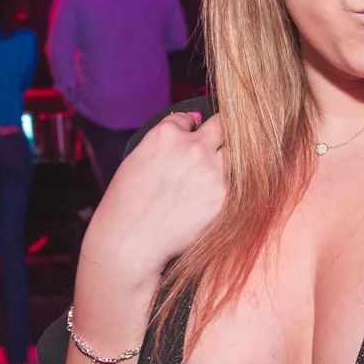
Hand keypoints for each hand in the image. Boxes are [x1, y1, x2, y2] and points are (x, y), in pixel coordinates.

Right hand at [82, 111, 226, 284]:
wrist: (129, 243)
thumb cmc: (126, 205)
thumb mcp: (136, 159)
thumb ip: (165, 140)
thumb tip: (191, 124)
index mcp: (166, 134)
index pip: (191, 119)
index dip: (191, 131)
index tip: (190, 145)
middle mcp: (192, 147)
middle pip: (224, 126)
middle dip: (221, 135)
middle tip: (217, 150)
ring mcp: (211, 171)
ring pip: (236, 153)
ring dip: (229, 160)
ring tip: (213, 178)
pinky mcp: (224, 196)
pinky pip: (237, 182)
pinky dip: (229, 187)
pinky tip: (211, 199)